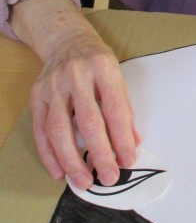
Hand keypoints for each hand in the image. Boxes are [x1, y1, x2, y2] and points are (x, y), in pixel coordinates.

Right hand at [10, 0, 138, 188]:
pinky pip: (40, 129)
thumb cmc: (97, 63)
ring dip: (71, 159)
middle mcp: (77, 75)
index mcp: (104, 68)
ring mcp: (53, 85)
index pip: (115, 109)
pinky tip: (58, 171)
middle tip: (109, 178)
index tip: (128, 161)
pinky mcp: (37, 95)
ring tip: (83, 181)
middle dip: (100, 154)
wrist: (66, 40)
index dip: (122, 138)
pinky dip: (48, 153)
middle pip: (88, 121)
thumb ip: (124, 110)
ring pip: (59, 128)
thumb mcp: (118, 77)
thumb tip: (132, 144)